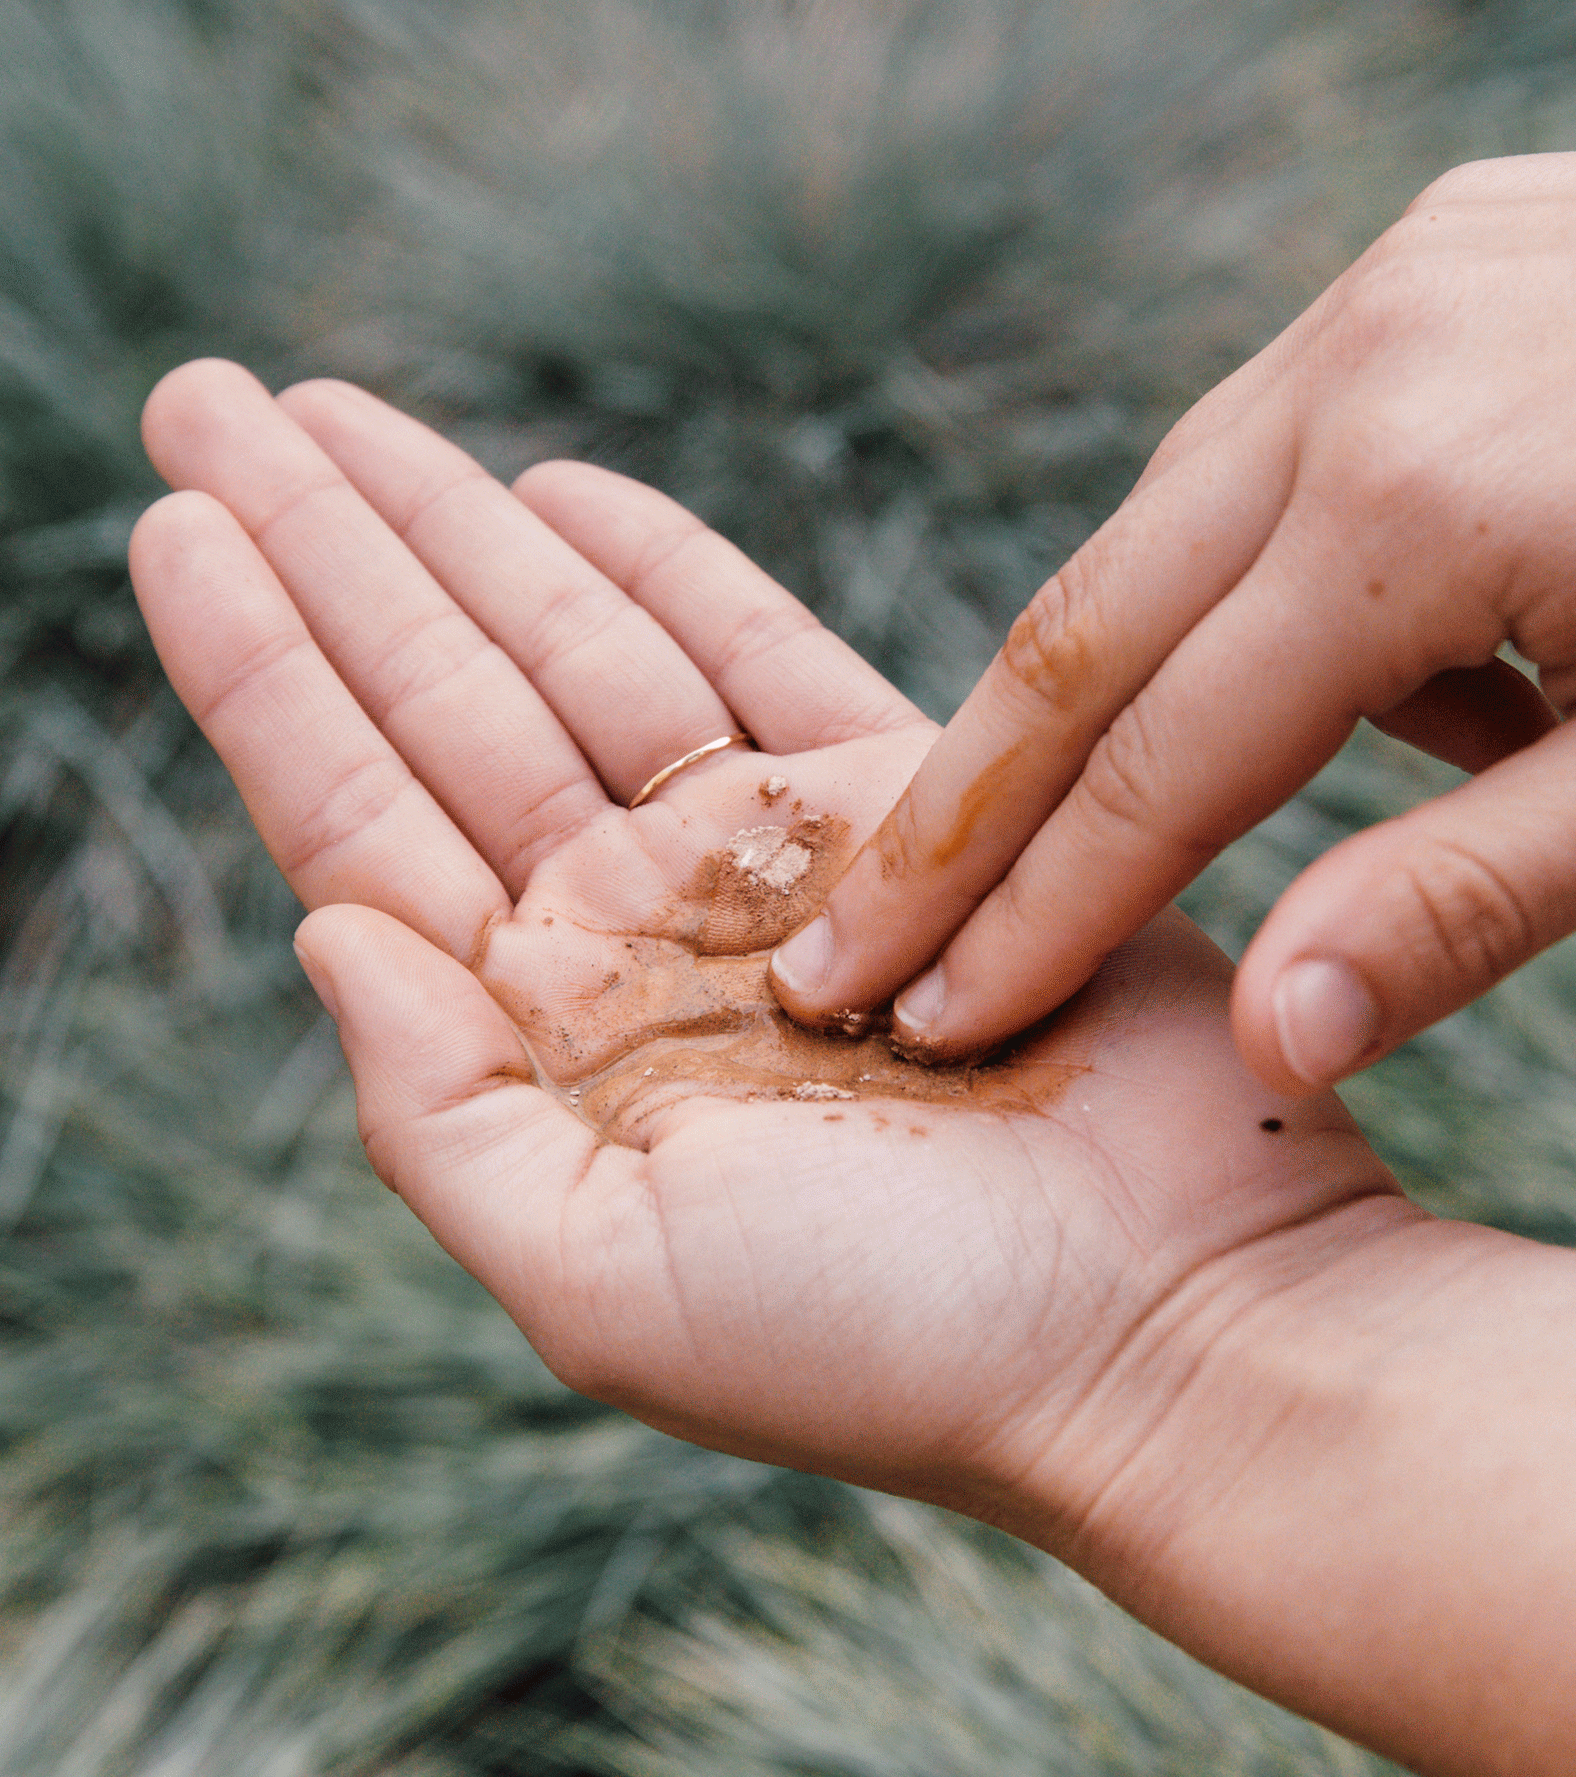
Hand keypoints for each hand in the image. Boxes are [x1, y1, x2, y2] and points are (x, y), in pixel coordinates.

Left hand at [127, 360, 1399, 1544]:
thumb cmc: (895, 1342)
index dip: (263, 671)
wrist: (1167, 1322)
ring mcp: (777, 862)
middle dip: (332, 551)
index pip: (363, 821)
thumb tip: (320, 925)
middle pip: (447, 700)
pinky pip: (766, 650)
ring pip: (583, 650)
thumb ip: (440, 1116)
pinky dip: (671, 565)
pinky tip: (568, 492)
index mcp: (550, 1046)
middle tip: (208, 400)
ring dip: (466, 528)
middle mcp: (645, 939)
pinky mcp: (919, 810)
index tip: (172, 521)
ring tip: (340, 413)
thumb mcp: (605, 1282)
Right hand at [769, 149, 1575, 1092]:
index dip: (1035, 913)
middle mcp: (1359, 365)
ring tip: (1200, 818)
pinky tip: (1380, 667)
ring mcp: (1384, 289)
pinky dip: (1266, 591)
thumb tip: (1268, 1044)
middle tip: (842, 938)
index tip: (922, 1016)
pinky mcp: (1424, 258)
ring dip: (1127, 699)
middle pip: (1083, 629)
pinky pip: (1270, 453)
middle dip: (958, 808)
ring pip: (1163, 536)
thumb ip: (1469, 902)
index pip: (1162, 763)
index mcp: (1424, 505)